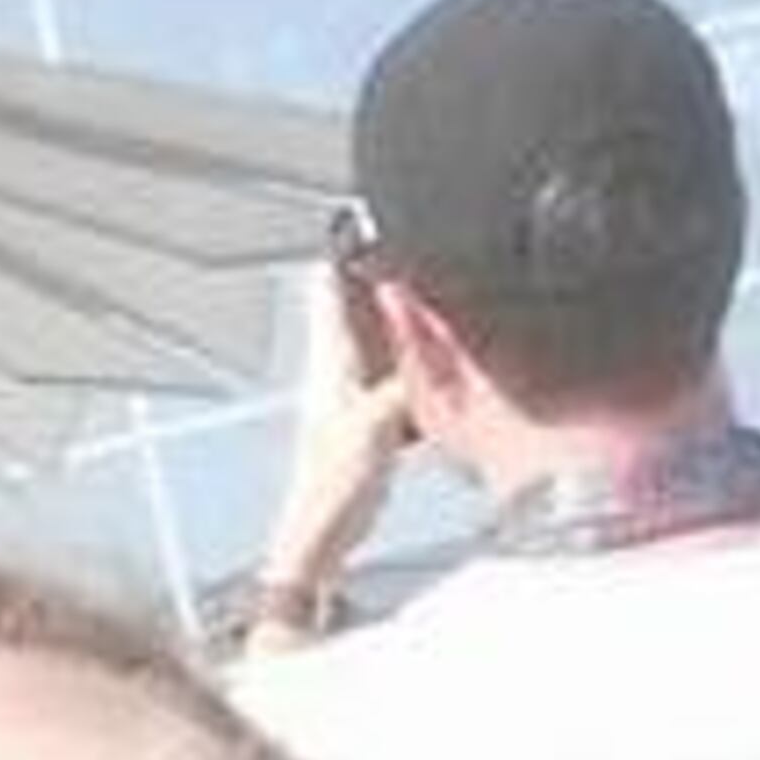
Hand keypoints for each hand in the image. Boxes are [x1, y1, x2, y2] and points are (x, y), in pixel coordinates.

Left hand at [254, 264, 414, 624]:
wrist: (319, 542)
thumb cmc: (332, 490)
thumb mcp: (377, 423)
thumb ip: (408, 376)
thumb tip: (429, 335)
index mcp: (330, 361)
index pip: (327, 286)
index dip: (344, 247)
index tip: (360, 217)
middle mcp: (336, 373)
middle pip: (356, 308)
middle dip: (385, 281)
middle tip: (414, 253)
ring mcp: (350, 399)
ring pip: (379, 345)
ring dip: (404, 327)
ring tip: (437, 309)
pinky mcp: (366, 427)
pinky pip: (396, 384)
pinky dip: (418, 374)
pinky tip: (440, 381)